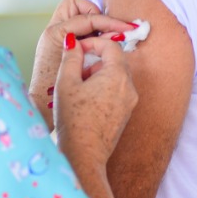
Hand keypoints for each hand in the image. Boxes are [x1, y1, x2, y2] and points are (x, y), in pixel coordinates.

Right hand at [31, 0, 133, 126]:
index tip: (76, 49)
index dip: (92, 43)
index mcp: (118, 75)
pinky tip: (85, 100)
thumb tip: (73, 42)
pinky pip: (118, 91)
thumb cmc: (74, 120)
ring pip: (117, 76)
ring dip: (98, 73)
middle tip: (75, 68)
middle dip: (95, 59)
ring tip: (77, 86)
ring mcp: (130, 102)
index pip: (110, 46)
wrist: (85, 155)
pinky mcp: (126, 114)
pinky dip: (104, 87)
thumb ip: (70, 57)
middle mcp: (130, 87)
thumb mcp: (66, 82)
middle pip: (116, 60)